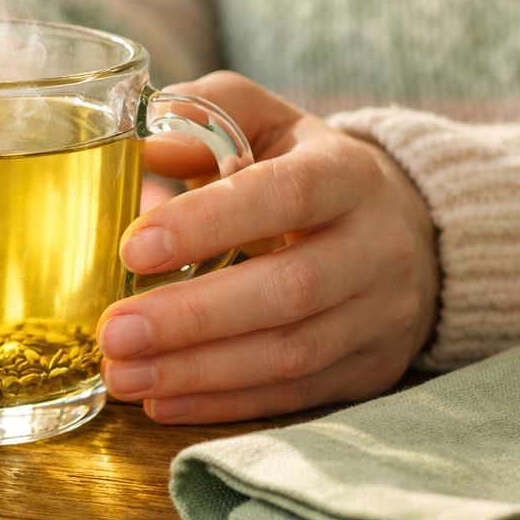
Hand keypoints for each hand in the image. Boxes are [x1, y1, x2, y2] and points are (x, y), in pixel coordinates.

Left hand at [98, 72, 438, 422]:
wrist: (405, 231)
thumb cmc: (306, 170)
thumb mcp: (265, 124)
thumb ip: (201, 116)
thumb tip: (139, 150)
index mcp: (346, 172)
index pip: (285, 195)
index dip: (210, 223)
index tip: (134, 248)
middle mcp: (377, 246)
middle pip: (290, 290)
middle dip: (193, 317)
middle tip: (114, 332)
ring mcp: (382, 314)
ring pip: (291, 354)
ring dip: (199, 371)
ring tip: (122, 374)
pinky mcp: (372, 368)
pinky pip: (295, 395)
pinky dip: (223, 403)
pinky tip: (162, 399)